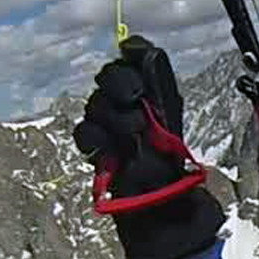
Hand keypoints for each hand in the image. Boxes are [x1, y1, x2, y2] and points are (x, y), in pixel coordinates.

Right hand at [73, 36, 224, 258]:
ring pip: (95, 104)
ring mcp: (108, 126)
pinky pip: (85, 133)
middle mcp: (128, 105)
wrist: (163, 208)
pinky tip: (110, 148)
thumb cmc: (173, 167)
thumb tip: (134, 50)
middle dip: (119, 83)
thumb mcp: (172, 118)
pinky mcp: (96, 150)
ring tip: (132, 134)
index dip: (132, 52)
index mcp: (152, 93)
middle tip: (134, 98)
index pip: (135, 57)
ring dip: (112, 115)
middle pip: (109, 75)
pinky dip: (96, 138)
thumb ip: (156, 83)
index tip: (133, 54)